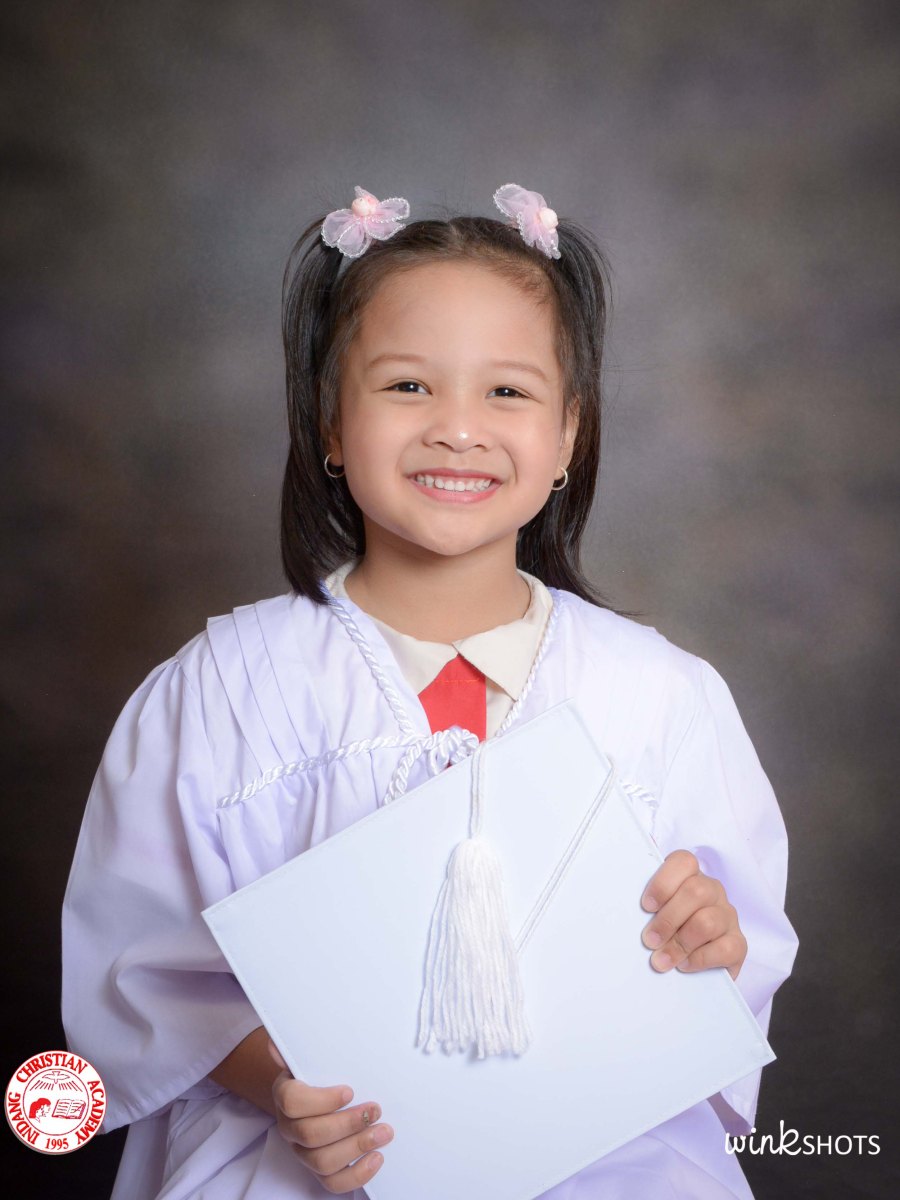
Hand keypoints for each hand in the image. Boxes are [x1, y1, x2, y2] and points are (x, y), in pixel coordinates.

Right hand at [269, 1040, 393, 1193]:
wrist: (318, 1093)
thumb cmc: (319, 1072)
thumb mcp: (311, 1056)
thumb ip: (300, 1049)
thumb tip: (276, 1044)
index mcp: (285, 1095)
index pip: (291, 1101)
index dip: (322, 1100)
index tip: (350, 1090)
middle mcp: (290, 1127)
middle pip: (310, 1134)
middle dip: (347, 1124)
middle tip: (377, 1110)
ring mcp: (303, 1152)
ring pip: (322, 1161)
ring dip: (357, 1147)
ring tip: (384, 1132)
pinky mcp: (321, 1171)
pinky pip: (333, 1183)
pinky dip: (357, 1175)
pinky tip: (377, 1158)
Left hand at [640, 849, 746, 979]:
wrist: (697, 965)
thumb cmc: (669, 930)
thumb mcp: (656, 912)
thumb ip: (648, 905)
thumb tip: (627, 905)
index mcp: (691, 876)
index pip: (684, 862)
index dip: (663, 882)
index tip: (646, 906)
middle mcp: (713, 892)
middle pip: (696, 891)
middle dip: (668, 919)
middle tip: (649, 940)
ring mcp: (728, 917)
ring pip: (708, 921)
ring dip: (680, 943)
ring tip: (661, 959)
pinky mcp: (738, 944)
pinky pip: (725, 948)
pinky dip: (700, 959)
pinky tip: (684, 965)